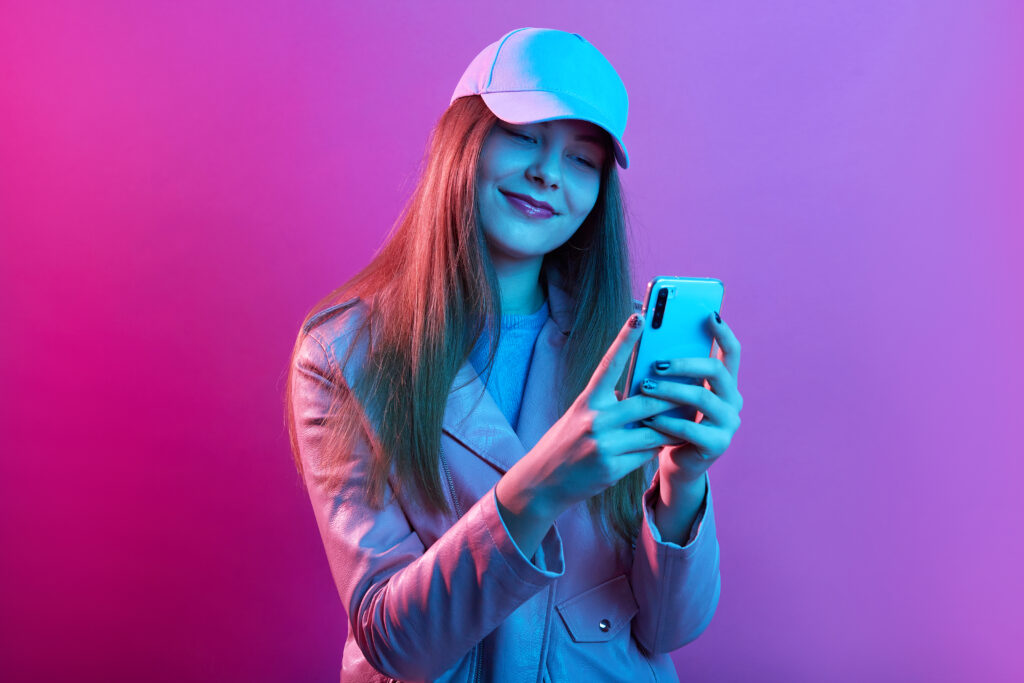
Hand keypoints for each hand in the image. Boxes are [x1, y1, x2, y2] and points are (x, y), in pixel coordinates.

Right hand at [499, 312, 672, 519]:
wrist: (542, 482)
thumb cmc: (565, 444)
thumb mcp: (580, 416)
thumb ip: (608, 404)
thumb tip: (642, 392)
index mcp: (586, 401)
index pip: (609, 364)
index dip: (624, 339)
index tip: (639, 317)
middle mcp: (594, 420)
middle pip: (646, 402)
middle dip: (673, 397)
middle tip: (696, 385)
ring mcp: (603, 445)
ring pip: (653, 431)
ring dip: (672, 426)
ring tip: (688, 419)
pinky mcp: (611, 469)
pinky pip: (646, 455)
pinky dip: (656, 448)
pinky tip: (662, 445)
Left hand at [639, 311, 742, 483]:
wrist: (677, 462)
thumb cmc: (672, 420)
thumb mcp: (674, 392)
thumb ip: (672, 371)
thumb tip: (651, 340)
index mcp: (726, 383)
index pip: (732, 352)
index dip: (723, 332)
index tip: (708, 314)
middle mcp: (733, 401)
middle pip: (716, 371)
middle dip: (685, 363)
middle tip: (657, 363)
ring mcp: (728, 424)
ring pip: (702, 398)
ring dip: (671, 391)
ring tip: (645, 387)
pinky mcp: (717, 445)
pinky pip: (691, 429)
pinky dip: (666, 422)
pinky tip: (648, 418)